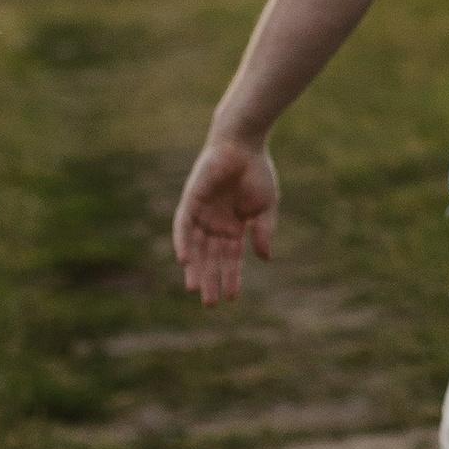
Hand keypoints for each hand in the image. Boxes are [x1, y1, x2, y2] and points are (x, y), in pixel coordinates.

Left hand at [173, 134, 279, 305]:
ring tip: (195, 289)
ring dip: (195, 268)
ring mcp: (201, 213)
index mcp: (234, 226)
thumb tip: (265, 259)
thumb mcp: (265, 207)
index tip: (232, 297)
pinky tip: (186, 261)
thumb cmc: (257, 172)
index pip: (231, 258)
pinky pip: (183, 227)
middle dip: (210, 279)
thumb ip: (263, 232)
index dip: (231, 277)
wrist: (243, 144)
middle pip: (210, 258)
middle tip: (210, 304)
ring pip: (195, 247)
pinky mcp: (190, 201)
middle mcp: (215, 223)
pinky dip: (183, 244)